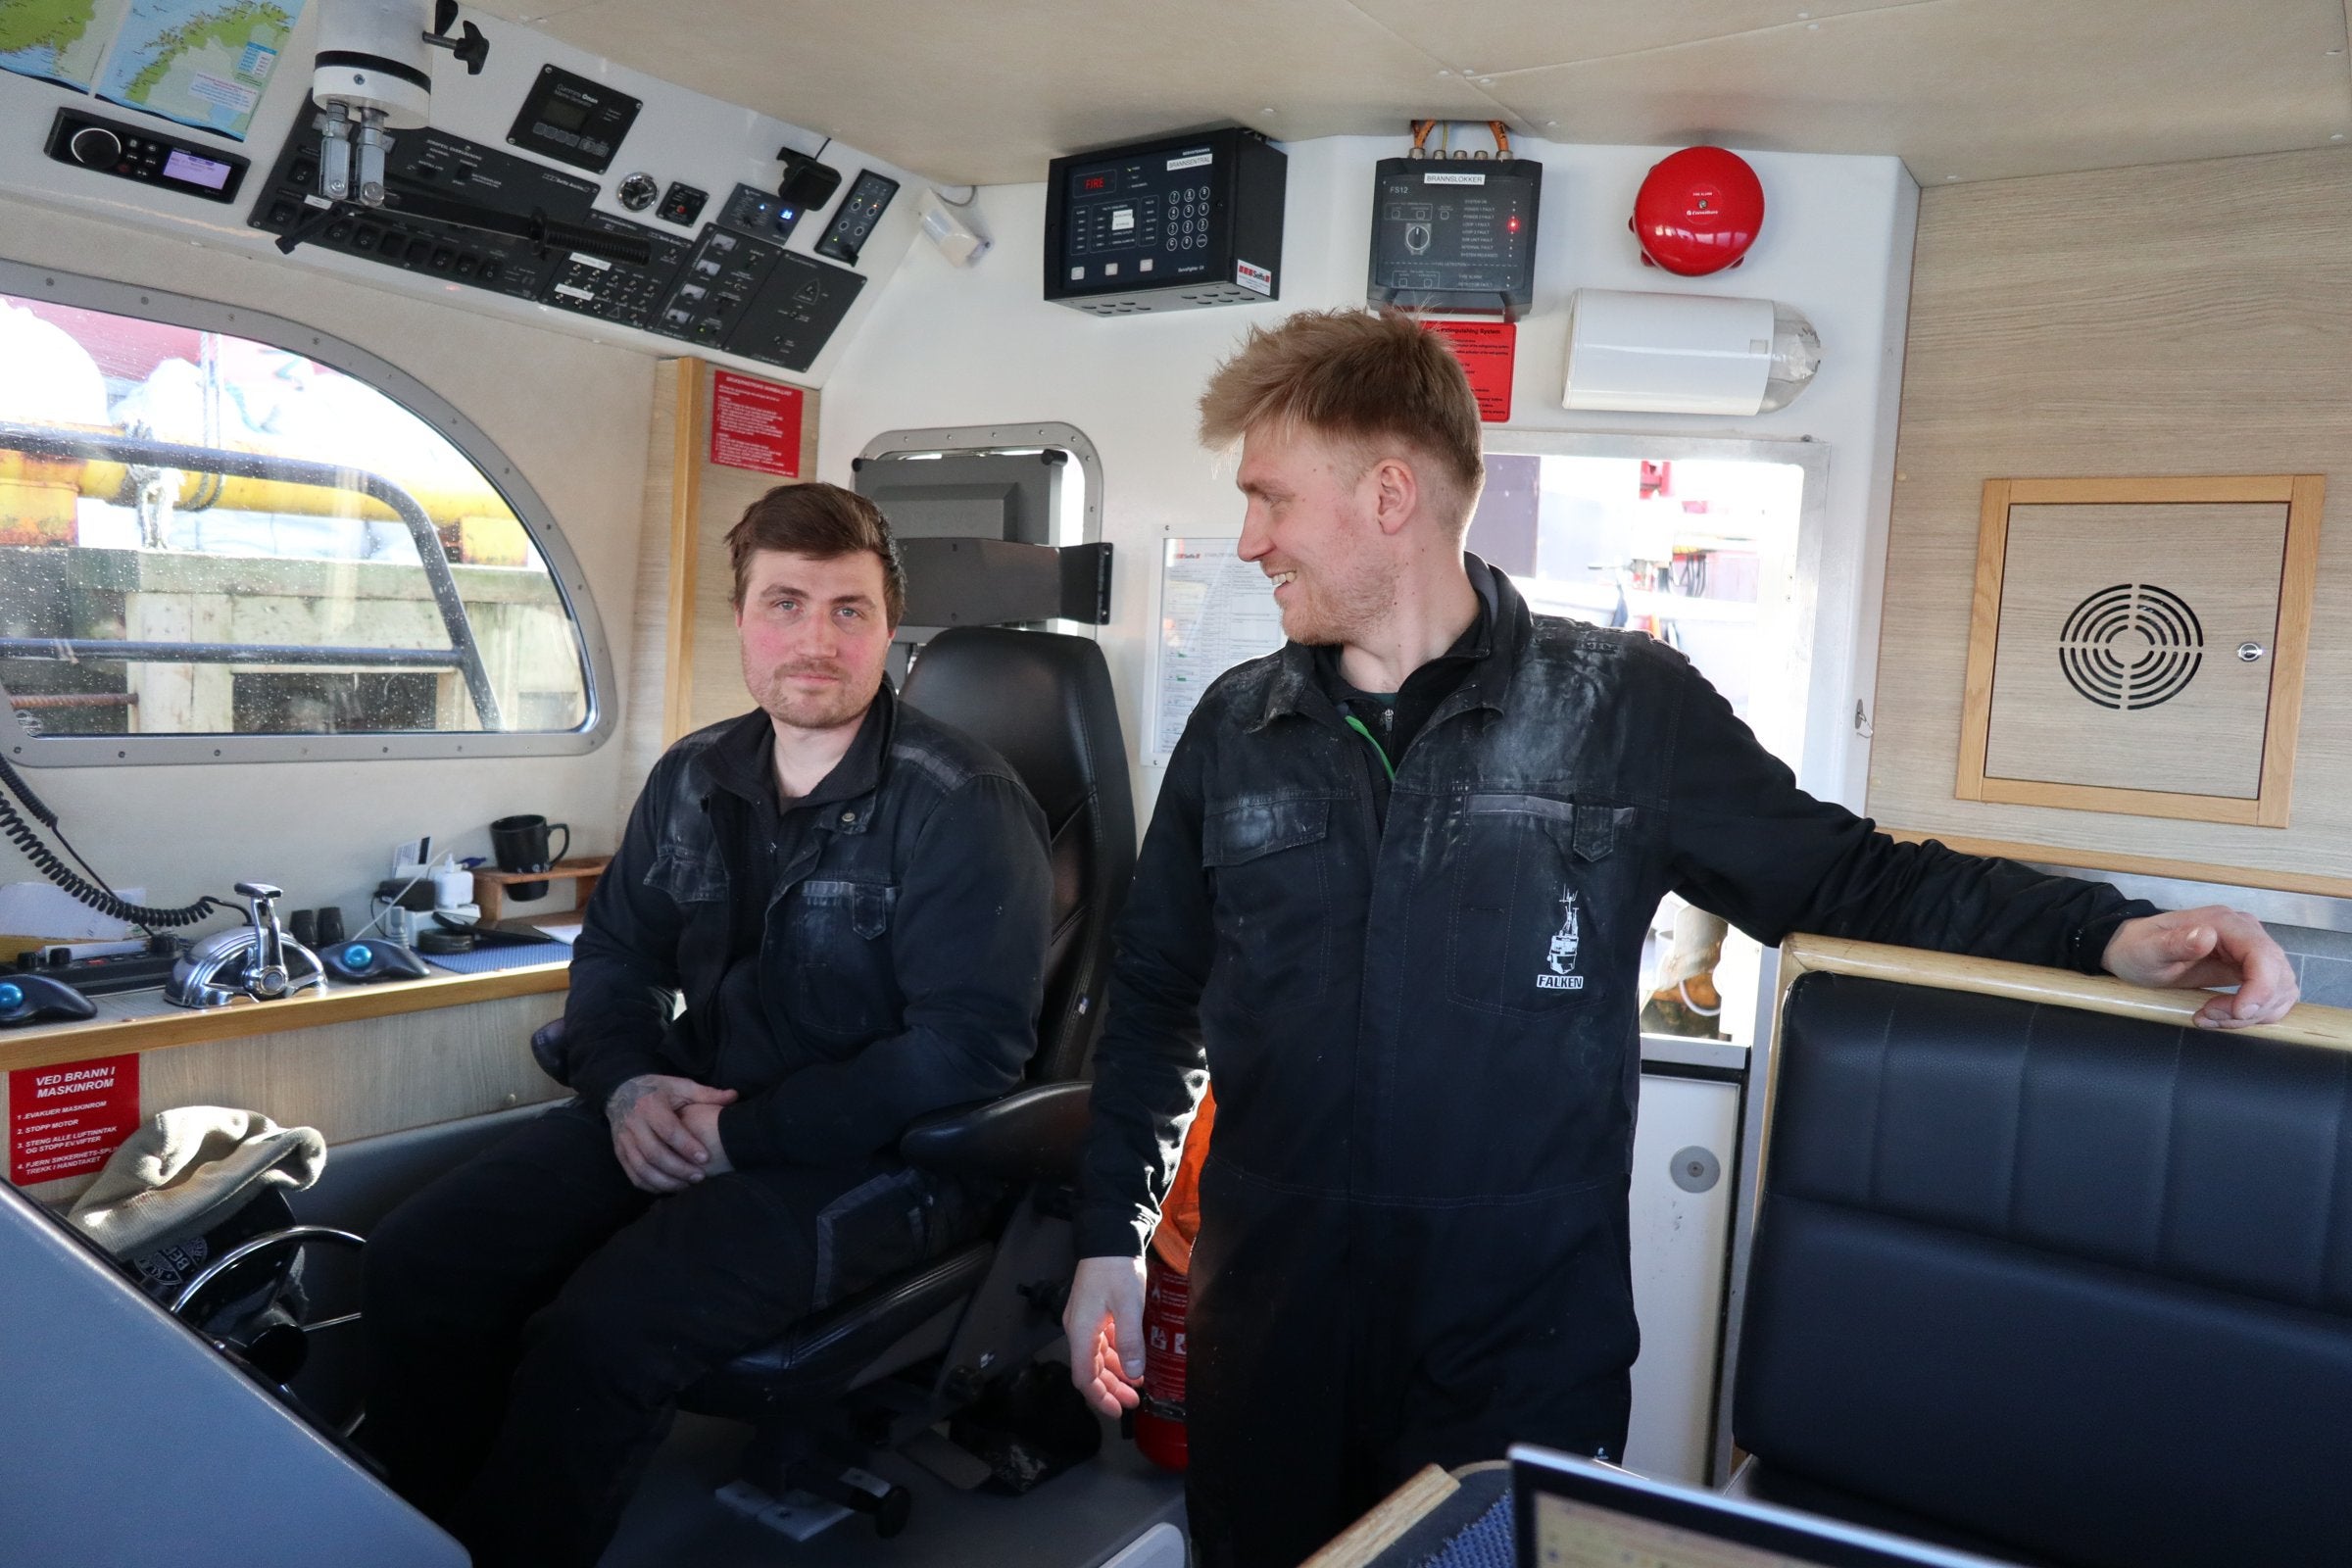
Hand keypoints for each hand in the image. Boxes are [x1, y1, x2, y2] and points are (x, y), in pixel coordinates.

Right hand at [605, 1074, 736, 1191]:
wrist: (622, 1091)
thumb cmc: (659, 1090)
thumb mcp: (681, 1086)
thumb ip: (707, 1094)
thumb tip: (734, 1096)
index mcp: (650, 1105)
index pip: (668, 1130)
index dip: (687, 1146)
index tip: (705, 1158)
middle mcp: (633, 1123)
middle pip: (654, 1153)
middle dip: (678, 1168)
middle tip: (700, 1176)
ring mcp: (623, 1140)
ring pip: (642, 1168)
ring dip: (665, 1181)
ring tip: (687, 1185)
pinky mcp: (619, 1152)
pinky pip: (633, 1175)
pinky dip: (651, 1185)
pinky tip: (670, 1187)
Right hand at [1064, 1254, 1146, 1417]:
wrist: (1110, 1236)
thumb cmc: (1117, 1269)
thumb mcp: (1128, 1306)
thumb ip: (1130, 1341)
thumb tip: (1134, 1375)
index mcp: (1082, 1332)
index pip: (1085, 1376)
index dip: (1099, 1397)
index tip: (1117, 1412)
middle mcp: (1079, 1330)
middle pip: (1091, 1370)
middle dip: (1110, 1389)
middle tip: (1133, 1403)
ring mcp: (1086, 1321)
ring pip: (1098, 1358)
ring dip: (1115, 1374)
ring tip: (1136, 1387)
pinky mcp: (1096, 1312)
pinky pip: (1104, 1343)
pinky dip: (1117, 1356)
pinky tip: (1132, 1362)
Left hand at [2103, 905, 2298, 1028]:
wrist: (2133, 952)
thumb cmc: (2138, 949)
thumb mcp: (2148, 950)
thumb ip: (2175, 943)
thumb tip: (2207, 935)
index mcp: (2225, 923)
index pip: (2264, 955)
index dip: (2262, 988)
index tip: (2237, 1012)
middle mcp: (2246, 934)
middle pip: (2279, 977)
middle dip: (2251, 1007)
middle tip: (2208, 1016)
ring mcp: (2252, 952)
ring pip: (2280, 991)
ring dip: (2251, 1014)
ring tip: (2209, 1017)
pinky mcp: (2251, 971)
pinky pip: (2272, 997)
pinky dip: (2254, 1015)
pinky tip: (2221, 1017)